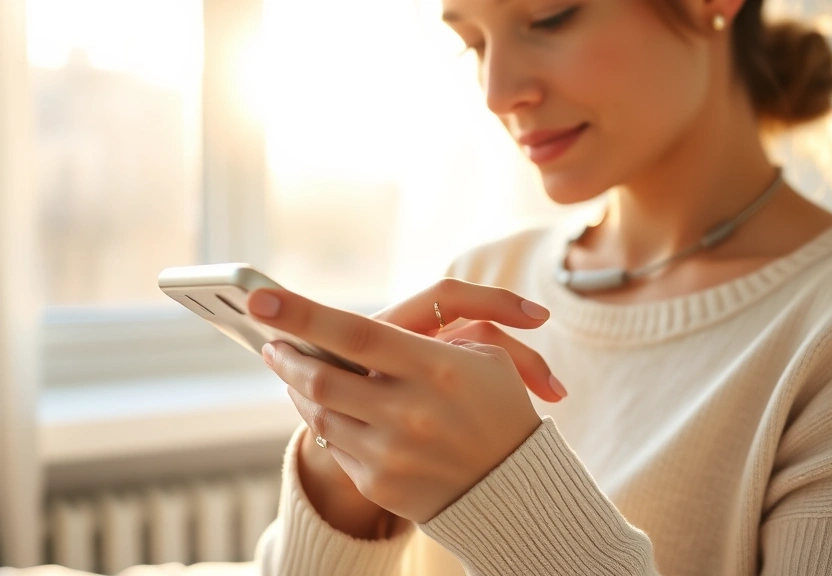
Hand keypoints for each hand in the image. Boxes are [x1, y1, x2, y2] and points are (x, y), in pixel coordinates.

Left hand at [249, 280, 564, 523]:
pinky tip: (327, 408)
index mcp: (438, 368)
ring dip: (298, 386)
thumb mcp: (485, 355)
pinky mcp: (379, 483)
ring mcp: (391, 451)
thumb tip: (351, 325)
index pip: (355, 333)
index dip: (303, 315)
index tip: (260, 299)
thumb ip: (427, 332)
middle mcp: (410, 411)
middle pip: (321, 375)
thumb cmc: (498, 406)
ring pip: (318, 412)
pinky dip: (324, 420)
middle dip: (285, 355)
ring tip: (294, 371)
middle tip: (271, 342)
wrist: (512, 486)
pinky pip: (333, 444)